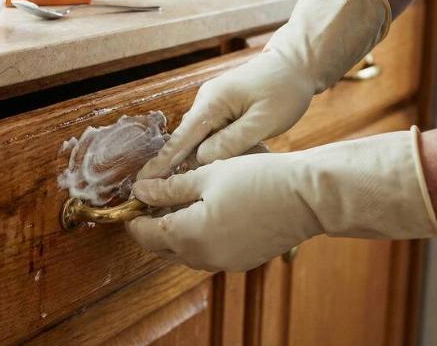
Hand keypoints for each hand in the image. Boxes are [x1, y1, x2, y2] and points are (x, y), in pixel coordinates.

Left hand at [127, 128, 436, 271]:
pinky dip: (198, 237)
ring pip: (185, 252)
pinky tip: (204, 212)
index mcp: (189, 235)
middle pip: (163, 248)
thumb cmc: (257, 178)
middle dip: (151, 227)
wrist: (306, 197)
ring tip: (176, 202)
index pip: (145, 235)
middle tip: (150, 200)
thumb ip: (168, 188)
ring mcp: (224, 262)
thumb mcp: (206, 175)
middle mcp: (204, 257)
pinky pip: (208, 253)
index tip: (131, 202)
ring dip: (175, 233)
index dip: (133, 219)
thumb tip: (140, 191)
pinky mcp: (242, 260)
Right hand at [138, 0, 391, 178]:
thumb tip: (201, 159)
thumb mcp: (264, 120)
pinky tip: (212, 166)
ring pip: (198, 138)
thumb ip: (233, 141)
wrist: (295, 65)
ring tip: (179, 187)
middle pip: (185, 140)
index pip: (182, 138)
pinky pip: (209, 134)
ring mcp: (212, 104)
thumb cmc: (284, 91)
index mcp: (213, 102)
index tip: (142, 181)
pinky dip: (209, 150)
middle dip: (170, 165)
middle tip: (151, 193)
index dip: (162, 162)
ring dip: (194, 160)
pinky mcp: (221, 109)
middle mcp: (206, 101)